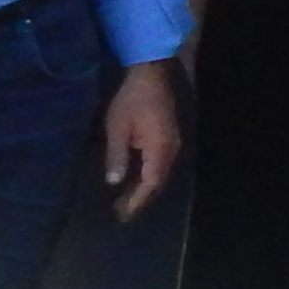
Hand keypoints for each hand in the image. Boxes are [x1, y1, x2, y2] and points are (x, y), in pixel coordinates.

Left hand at [101, 61, 179, 213]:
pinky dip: (147, 175)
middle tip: (121, 212)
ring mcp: (173, 144)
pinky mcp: (169, 138)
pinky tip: (135, 177)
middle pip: (158, 183)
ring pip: (160, 174)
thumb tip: (114, 182)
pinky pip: (159, 164)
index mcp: (160, 151)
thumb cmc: (133, 99)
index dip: (136, 201)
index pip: (150, 185)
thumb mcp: (118, 127)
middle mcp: (172, 152)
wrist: (153, 73)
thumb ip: (117, 156)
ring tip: (126, 199)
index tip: (121, 215)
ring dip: (144, 188)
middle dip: (140, 199)